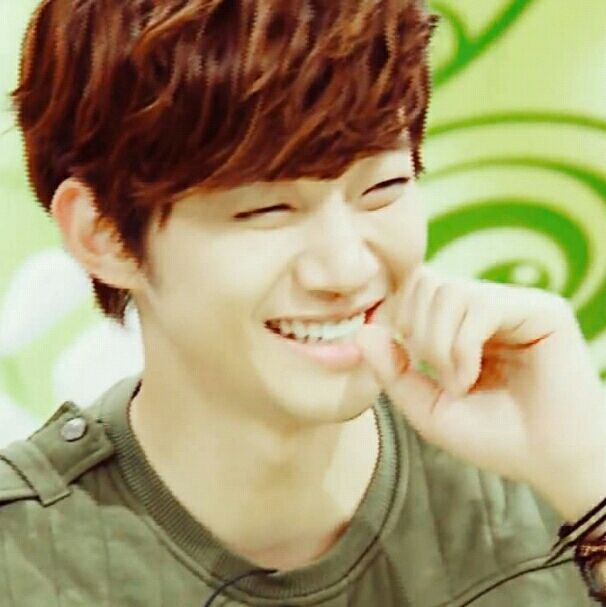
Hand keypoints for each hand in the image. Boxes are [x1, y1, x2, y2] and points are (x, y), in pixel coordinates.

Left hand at [355, 264, 605, 518]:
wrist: (548, 463)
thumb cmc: (492, 436)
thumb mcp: (427, 407)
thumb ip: (393, 371)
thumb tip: (363, 330)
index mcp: (463, 323)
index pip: (417, 287)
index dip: (399, 316)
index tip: (408, 358)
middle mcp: (488, 306)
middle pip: (426, 281)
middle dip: (416, 329)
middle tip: (434, 373)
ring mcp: (515, 304)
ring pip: (449, 292)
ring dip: (439, 344)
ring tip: (457, 382)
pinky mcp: (542, 309)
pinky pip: (480, 305)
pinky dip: (462, 346)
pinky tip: (471, 376)